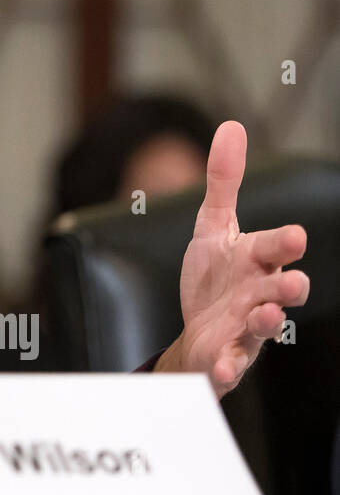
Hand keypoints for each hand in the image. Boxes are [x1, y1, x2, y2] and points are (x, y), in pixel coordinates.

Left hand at [154, 121, 308, 396]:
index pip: (272, 248)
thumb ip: (224, 183)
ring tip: (267, 316)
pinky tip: (222, 367)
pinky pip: (231, 364)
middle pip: (280, 289)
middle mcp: (258, 295)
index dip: (283, 243)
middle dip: (289, 285)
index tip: (294, 235)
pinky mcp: (228, 356)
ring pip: (264, 326)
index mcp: (256, 262)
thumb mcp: (214, 228)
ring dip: (268, 322)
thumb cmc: (216, 277)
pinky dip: (227, 367)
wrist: (200, 333)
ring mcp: (246, 328)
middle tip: (294, 282)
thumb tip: (232, 127)